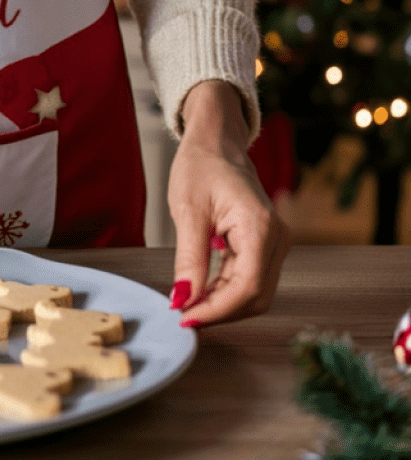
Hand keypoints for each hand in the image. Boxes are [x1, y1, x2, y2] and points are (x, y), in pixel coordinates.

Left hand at [167, 81, 291, 326]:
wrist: (216, 142)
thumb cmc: (201, 167)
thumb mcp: (187, 211)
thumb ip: (189, 259)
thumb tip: (183, 299)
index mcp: (260, 227)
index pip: (248, 287)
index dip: (218, 310)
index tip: (185, 317)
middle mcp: (277, 238)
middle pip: (256, 296)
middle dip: (220, 312)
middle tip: (182, 315)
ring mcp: (275, 242)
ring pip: (255, 292)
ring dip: (223, 304)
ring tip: (187, 304)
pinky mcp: (265, 244)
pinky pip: (251, 278)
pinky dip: (226, 291)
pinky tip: (200, 291)